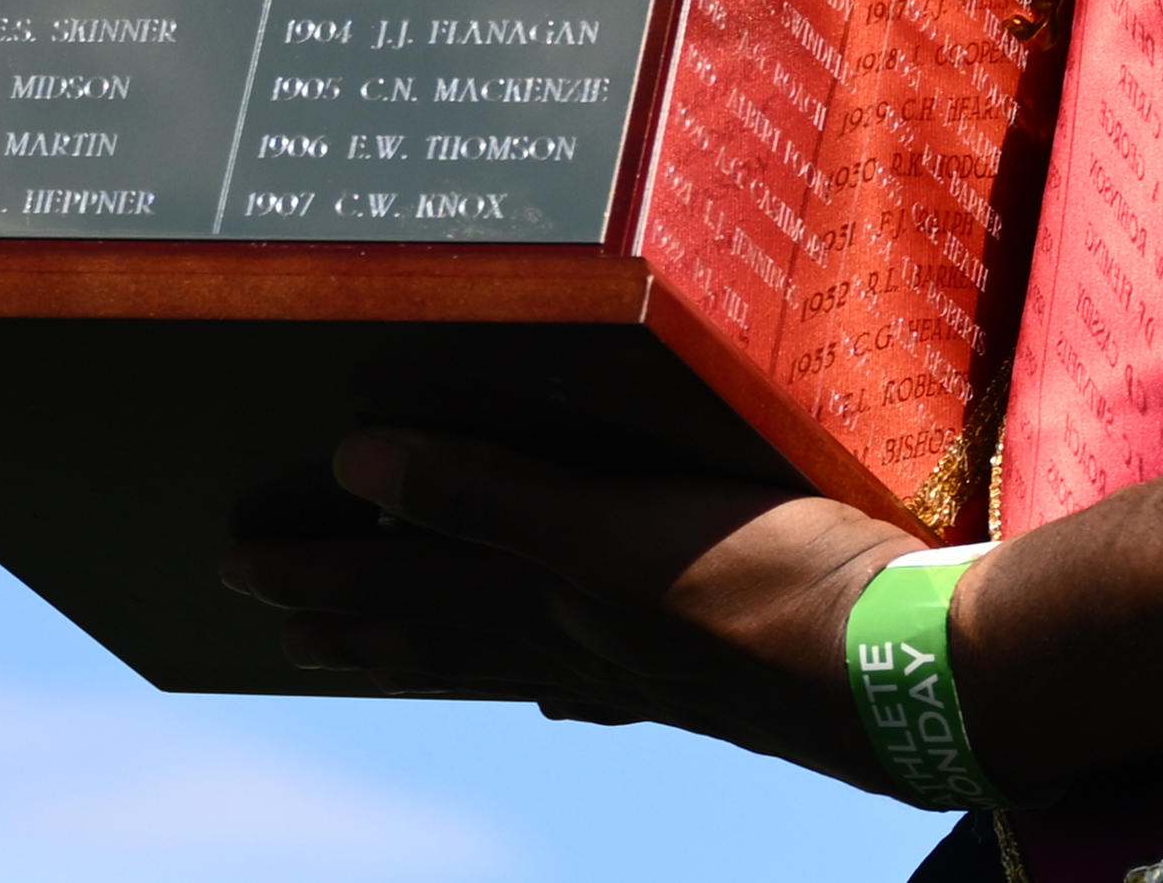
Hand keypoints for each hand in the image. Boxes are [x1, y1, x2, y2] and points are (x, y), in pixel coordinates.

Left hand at [222, 427, 935, 788]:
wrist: (921, 672)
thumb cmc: (770, 592)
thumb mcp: (616, 534)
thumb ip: (491, 498)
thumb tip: (355, 468)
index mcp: (556, 610)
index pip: (412, 589)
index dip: (326, 574)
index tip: (241, 567)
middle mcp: (589, 649)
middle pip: (448, 631)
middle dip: (359, 617)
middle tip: (276, 617)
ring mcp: (656, 668)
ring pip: (517, 653)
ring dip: (442, 643)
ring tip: (386, 646)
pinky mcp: (725, 667)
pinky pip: (606, 677)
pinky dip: (565, 679)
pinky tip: (568, 694)